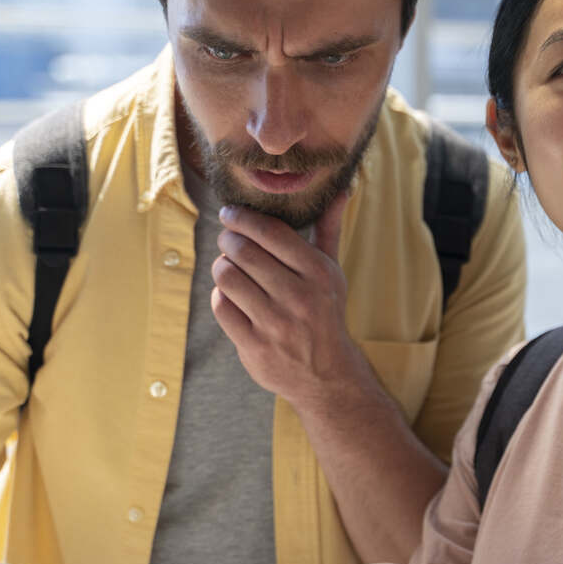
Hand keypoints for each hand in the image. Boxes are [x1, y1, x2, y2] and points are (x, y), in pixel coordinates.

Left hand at [211, 193, 373, 414]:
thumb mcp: (332, 272)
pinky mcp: (255, 346)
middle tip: (227, 239)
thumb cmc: (326, 314)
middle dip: (227, 239)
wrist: (328, 375)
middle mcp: (299, 297)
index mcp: (319, 273)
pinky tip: (231, 295)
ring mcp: (276, 324)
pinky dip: (221, 296)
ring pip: (227, 277)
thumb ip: (329, 230)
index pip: (270, 231)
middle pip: (243, 251)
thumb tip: (341, 189)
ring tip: (228, 266)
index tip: (230, 214)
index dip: (243, 218)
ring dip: (221, 266)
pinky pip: (222, 306)